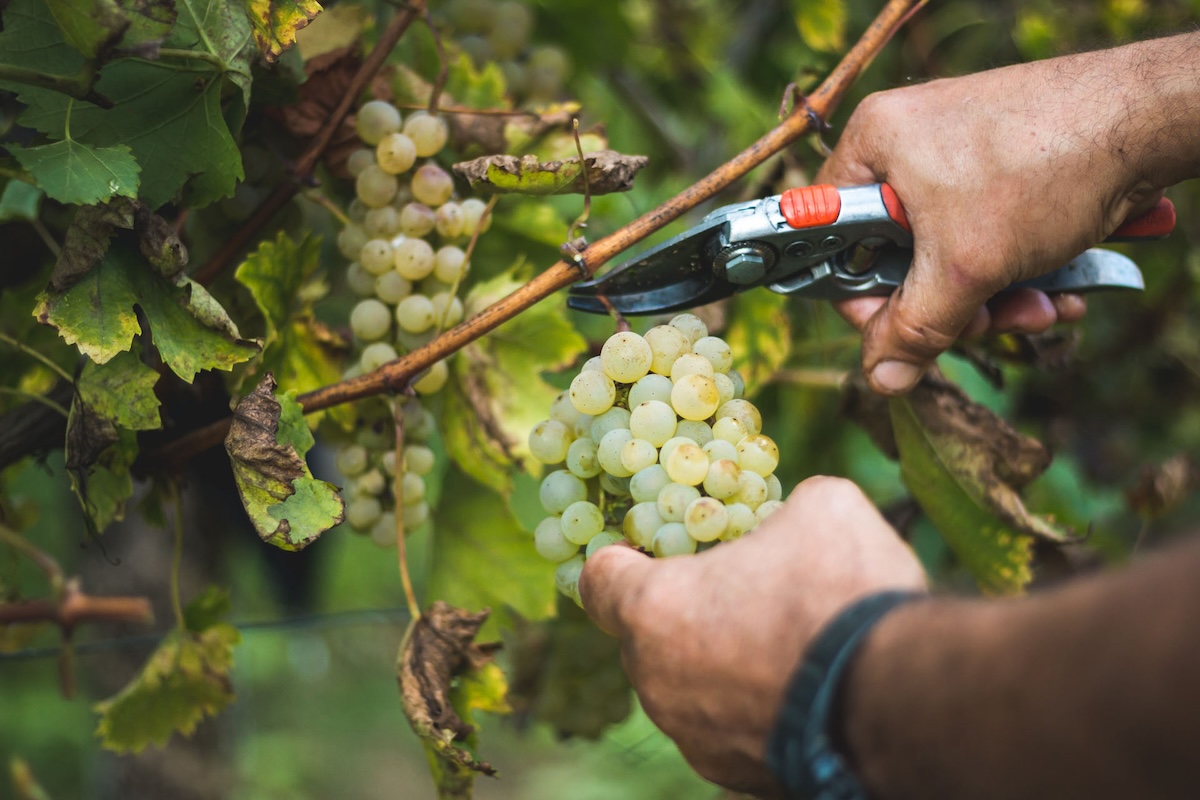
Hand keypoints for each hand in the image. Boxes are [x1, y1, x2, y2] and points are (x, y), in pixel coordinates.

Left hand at [578, 476, 926, 794]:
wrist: (903, 700)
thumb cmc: (843, 594)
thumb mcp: (822, 506)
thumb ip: (785, 507)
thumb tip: (796, 514)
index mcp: (654, 611)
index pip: (598, 578)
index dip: (624, 556)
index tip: (656, 547)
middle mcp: (657, 683)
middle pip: (646, 635)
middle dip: (687, 609)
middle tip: (742, 588)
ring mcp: (694, 737)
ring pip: (688, 686)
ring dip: (722, 662)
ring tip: (786, 641)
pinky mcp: (737, 775)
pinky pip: (729, 728)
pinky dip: (756, 706)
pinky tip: (806, 687)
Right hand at [816, 46, 1163, 394]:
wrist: (1151, 118)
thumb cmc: (1045, 168)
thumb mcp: (965, 266)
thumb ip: (914, 329)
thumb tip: (879, 379)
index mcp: (873, 145)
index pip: (831, 238)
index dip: (862, 296)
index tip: (897, 331)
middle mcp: (908, 143)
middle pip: (899, 257)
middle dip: (953, 306)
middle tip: (990, 323)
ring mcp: (958, 152)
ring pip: (951, 254)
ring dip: (998, 298)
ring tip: (1045, 309)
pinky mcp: (1004, 164)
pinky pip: (989, 234)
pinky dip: (1021, 270)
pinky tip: (1062, 289)